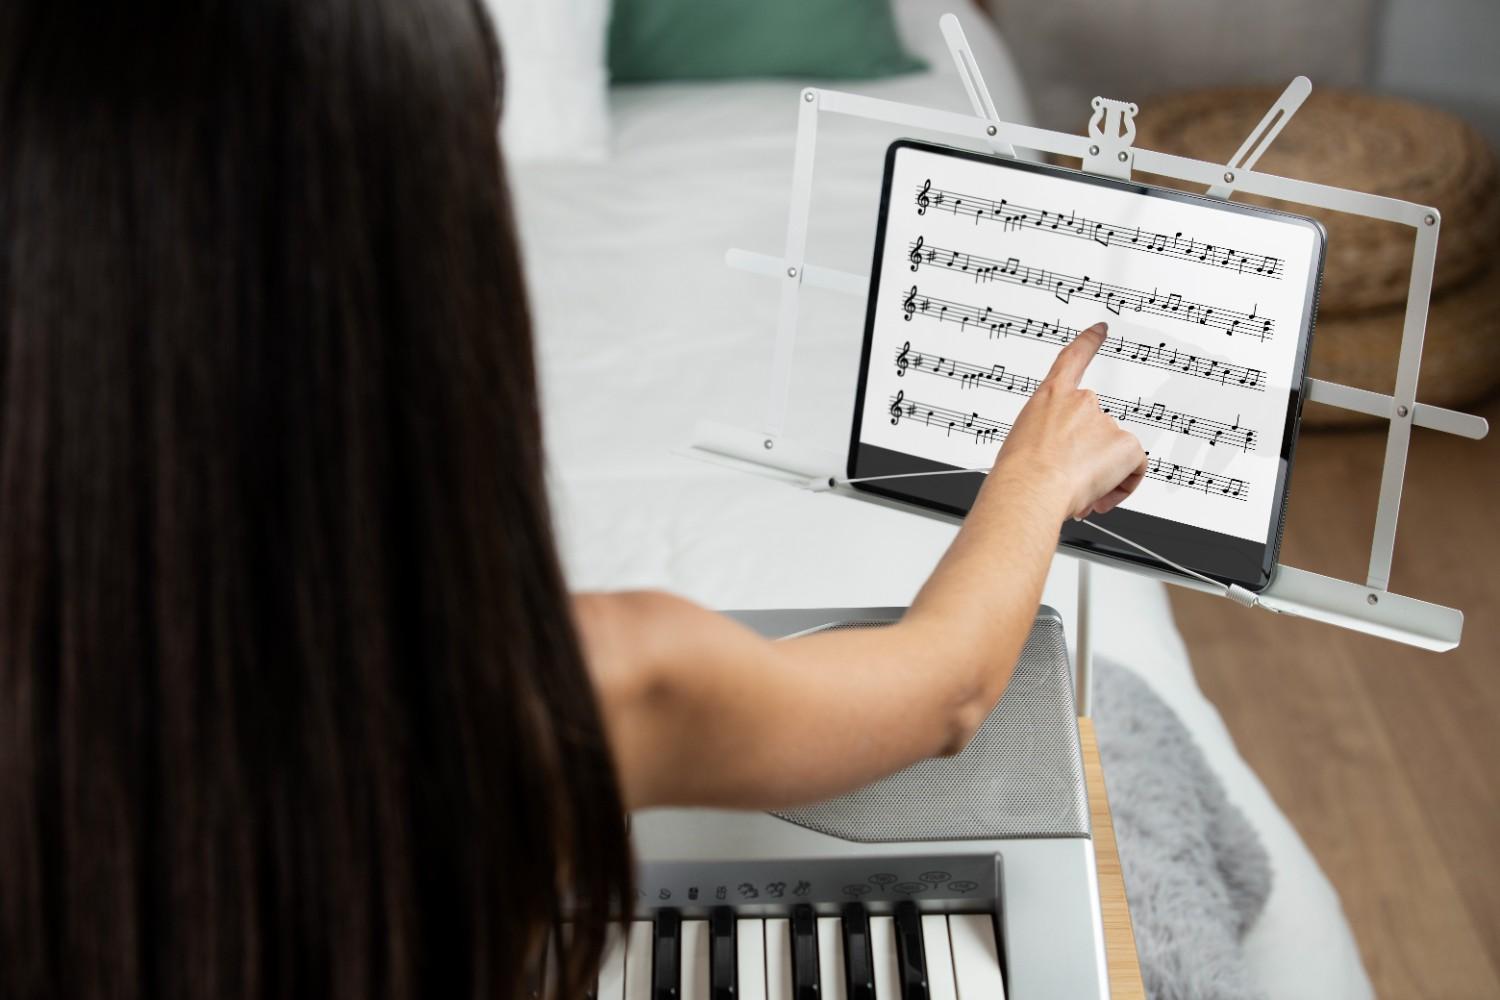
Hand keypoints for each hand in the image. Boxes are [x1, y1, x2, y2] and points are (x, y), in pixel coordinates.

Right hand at [993, 322, 1146, 518]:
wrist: (1030, 488)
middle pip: (1096, 427)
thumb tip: (1062, 464)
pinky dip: (1122, 485)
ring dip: (1099, 474)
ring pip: (1112, 453)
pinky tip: (1100, 497)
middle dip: (1087, 455)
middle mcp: (1082, 402)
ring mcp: (1106, 422)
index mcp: (1051, 397)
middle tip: (1069, 481)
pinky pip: (1134, 468)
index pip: (1073, 359)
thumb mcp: (1022, 444)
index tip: (1100, 329)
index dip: (1088, 342)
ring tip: (1075, 494)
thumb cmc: (1019, 473)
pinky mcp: (1127, 444)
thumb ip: (1046, 443)